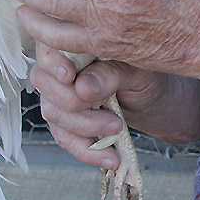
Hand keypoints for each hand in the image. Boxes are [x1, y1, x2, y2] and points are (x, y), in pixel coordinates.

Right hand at [30, 42, 163, 168]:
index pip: (49, 47)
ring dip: (84, 128)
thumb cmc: (146, 74)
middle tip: (110, 111)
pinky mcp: (64, 120)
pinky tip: (109, 157)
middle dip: (75, 102)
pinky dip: (86, 151)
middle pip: (44, 82)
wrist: (155, 99)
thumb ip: (110, 73)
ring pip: (52, 112)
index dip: (53, 63)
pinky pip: (64, 137)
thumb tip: (82, 87)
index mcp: (76, 42)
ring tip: (117, 130)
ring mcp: (58, 94)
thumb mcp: (136, 69)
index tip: (70, 76)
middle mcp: (61, 65)